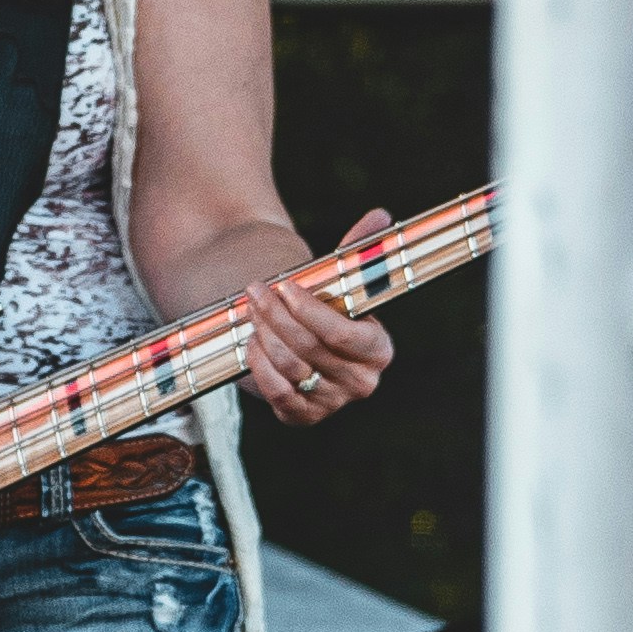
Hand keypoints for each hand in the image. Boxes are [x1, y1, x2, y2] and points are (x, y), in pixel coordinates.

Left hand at [241, 212, 395, 425]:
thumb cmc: (319, 305)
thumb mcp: (337, 278)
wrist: (294, 338)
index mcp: (378, 350)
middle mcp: (361, 382)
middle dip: (278, 315)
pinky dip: (259, 364)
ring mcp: (332, 403)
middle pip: (310, 347)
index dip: (310, 311)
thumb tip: (381, 215)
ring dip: (264, 334)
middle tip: (256, 290)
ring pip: (290, 367)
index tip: (286, 286)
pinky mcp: (302, 416)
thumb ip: (357, 250)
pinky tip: (252, 341)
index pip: (344, 336)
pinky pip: (277, 393)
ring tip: (252, 310)